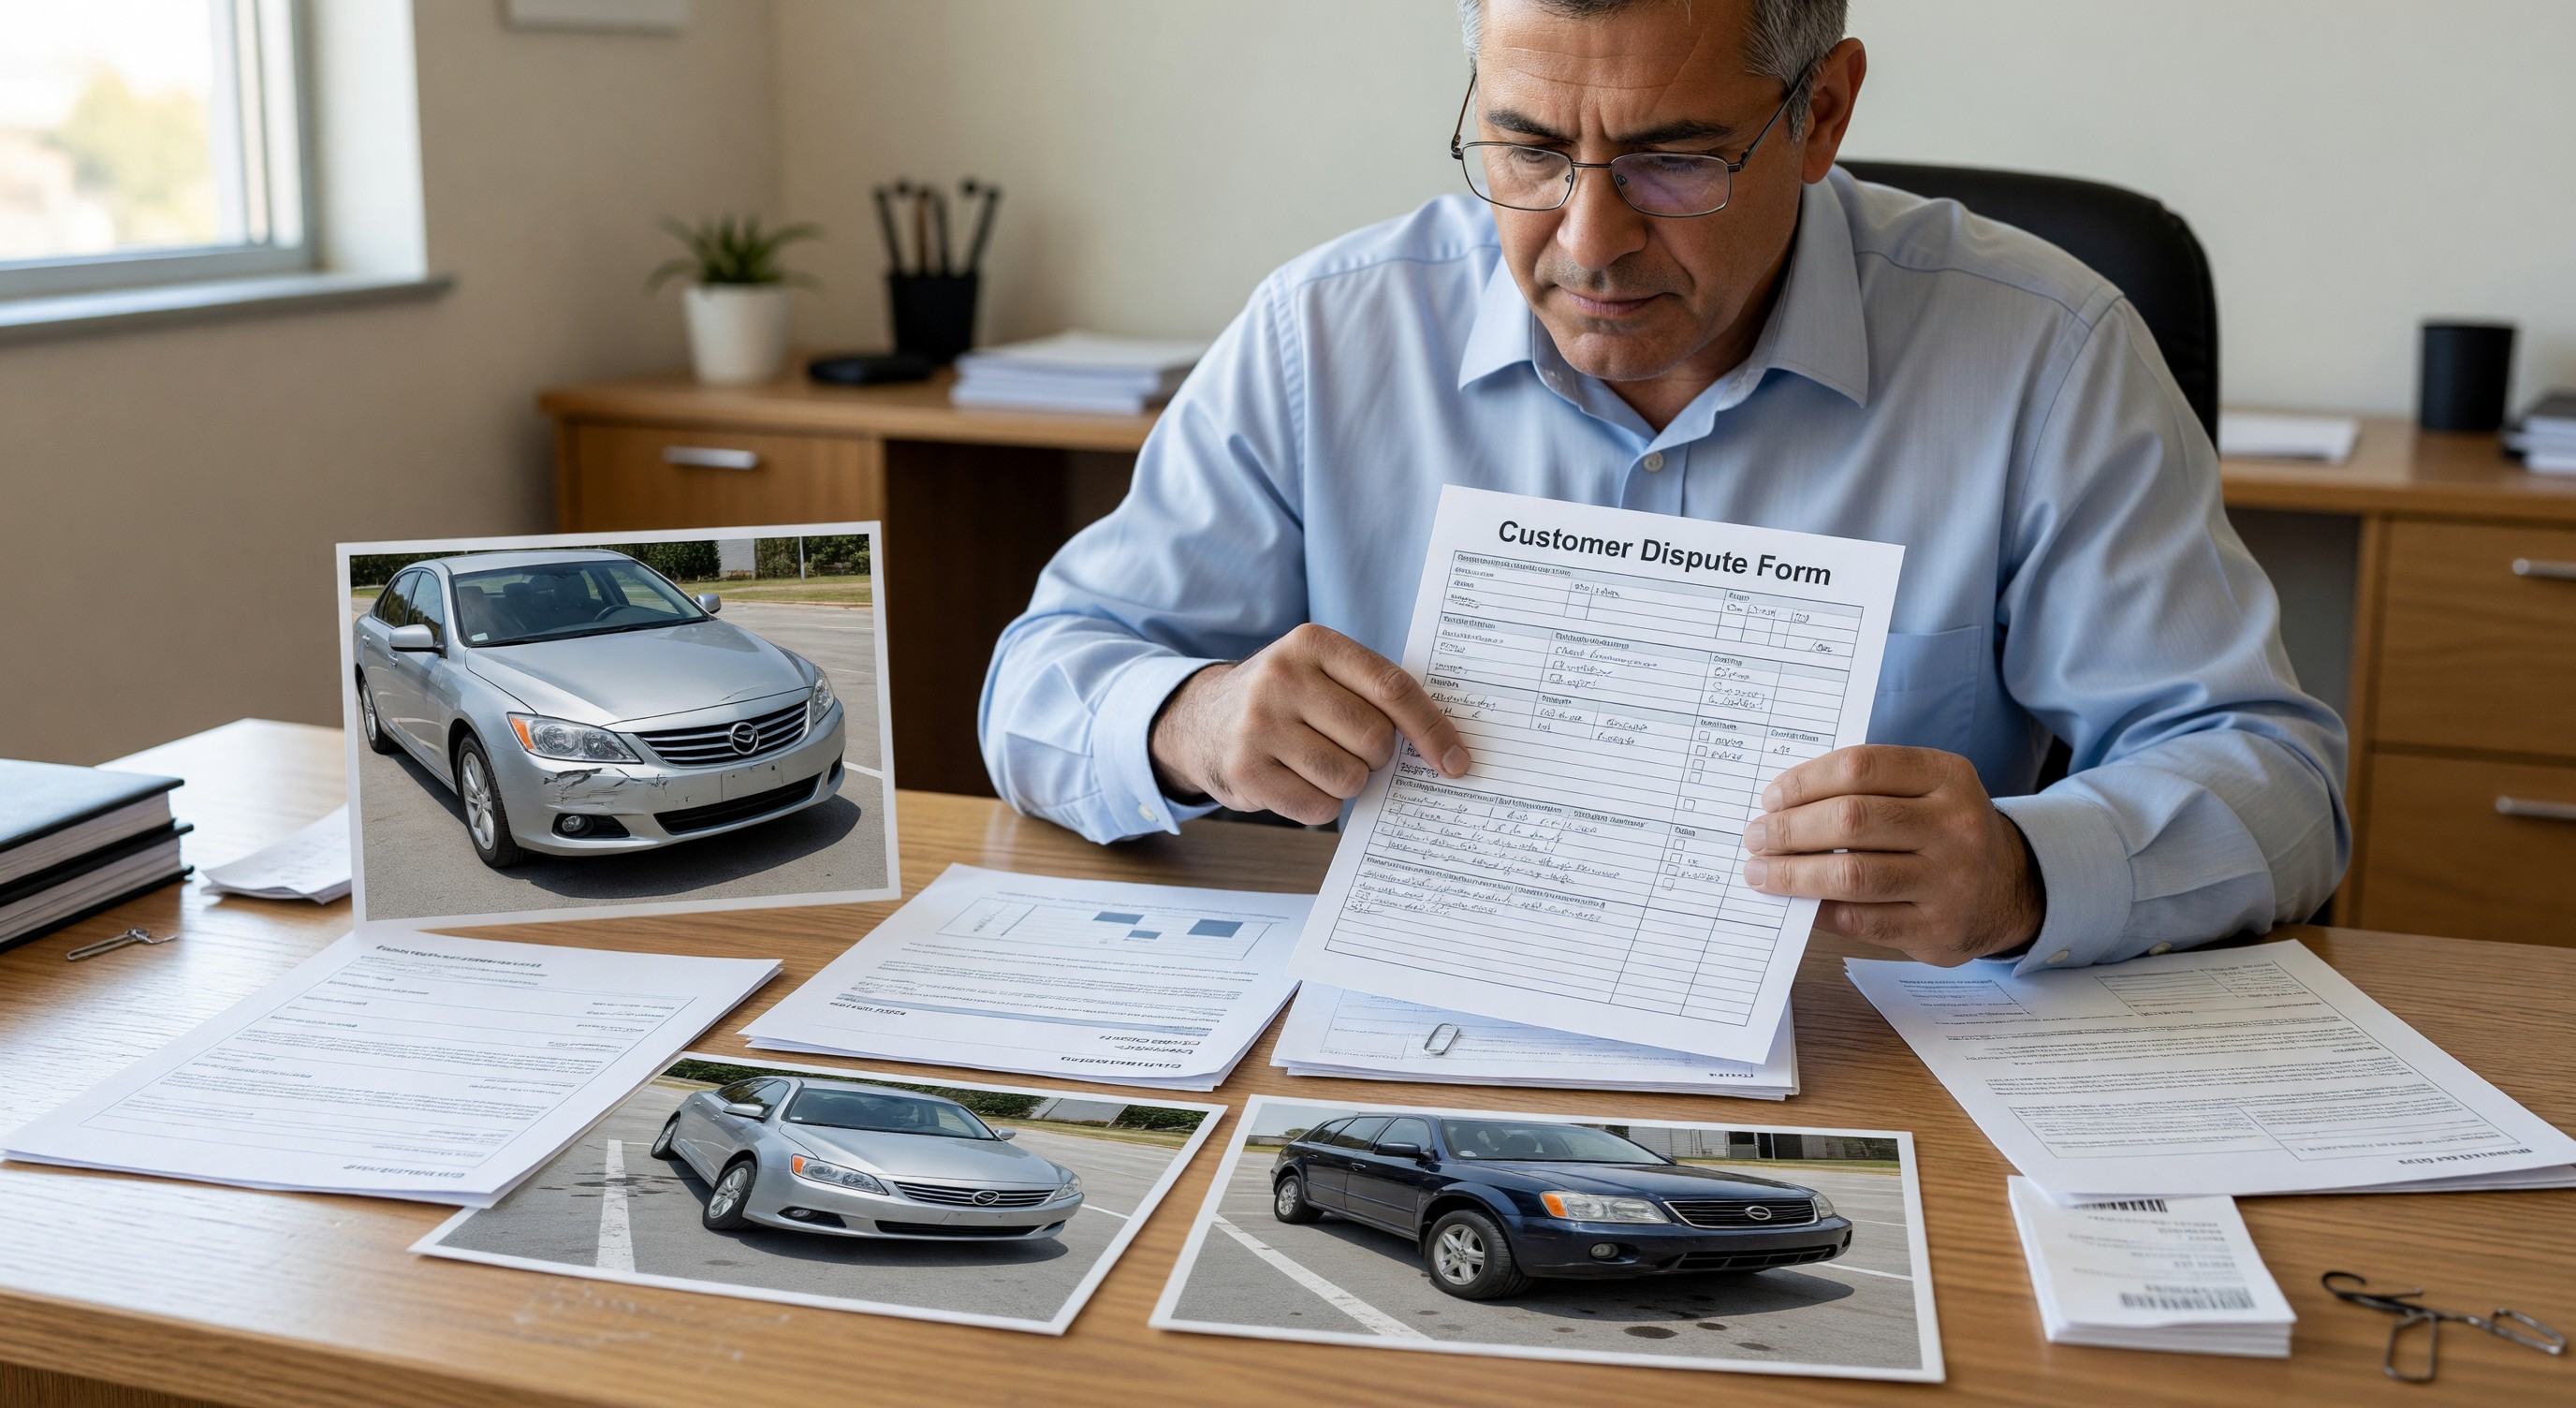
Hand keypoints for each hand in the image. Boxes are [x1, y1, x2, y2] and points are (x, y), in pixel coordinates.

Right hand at [1148, 624, 1469, 824]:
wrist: (1201, 719)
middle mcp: (1282, 677)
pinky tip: (1298, 783)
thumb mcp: (1321, 672)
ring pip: (1349, 778)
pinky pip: (1317, 807)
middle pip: (1374, 739)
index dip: (1432, 729)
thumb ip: (1374, 693)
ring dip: (1347, 783)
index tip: (1457, 762)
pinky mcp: (1245, 769)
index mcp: (1313, 644)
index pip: (1392, 689)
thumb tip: (1445, 748)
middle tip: (1351, 751)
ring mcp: (1259, 723)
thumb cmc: (1285, 700)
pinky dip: (1320, 805)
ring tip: (1320, 765)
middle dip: (1376, 758)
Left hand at [1740, 745, 2042, 964]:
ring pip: (1852, 874)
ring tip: (1761, 872)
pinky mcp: (1938, 929)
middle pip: (1851, 819)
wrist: (2010, 888)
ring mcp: (1950, 880)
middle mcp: (1955, 825)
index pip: (1860, 767)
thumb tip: (1781, 806)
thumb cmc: (1943, 831)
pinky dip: (1819, 911)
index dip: (1805, 781)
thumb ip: (1867, 787)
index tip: (1771, 798)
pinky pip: (1862, 920)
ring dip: (1793, 874)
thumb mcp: (1926, 790)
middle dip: (1790, 829)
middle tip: (1756, 837)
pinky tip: (1797, 903)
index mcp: (1947, 776)